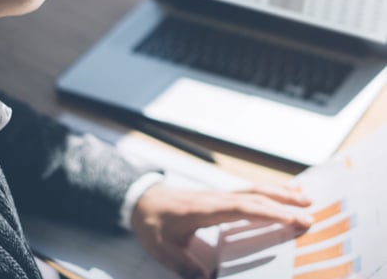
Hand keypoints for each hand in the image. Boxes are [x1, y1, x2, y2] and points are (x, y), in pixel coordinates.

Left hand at [131, 183, 311, 278]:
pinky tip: (278, 193)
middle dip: (283, 202)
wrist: (141, 200)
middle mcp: (216, 197)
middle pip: (254, 195)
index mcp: (206, 209)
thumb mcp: (163, 249)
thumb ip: (185, 265)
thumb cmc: (153, 223)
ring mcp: (218, 194)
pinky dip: (266, 190)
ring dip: (278, 192)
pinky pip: (246, 191)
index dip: (269, 213)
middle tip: (311, 212)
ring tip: (304, 196)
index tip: (294, 219)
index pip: (243, 208)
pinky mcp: (218, 196)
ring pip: (252, 189)